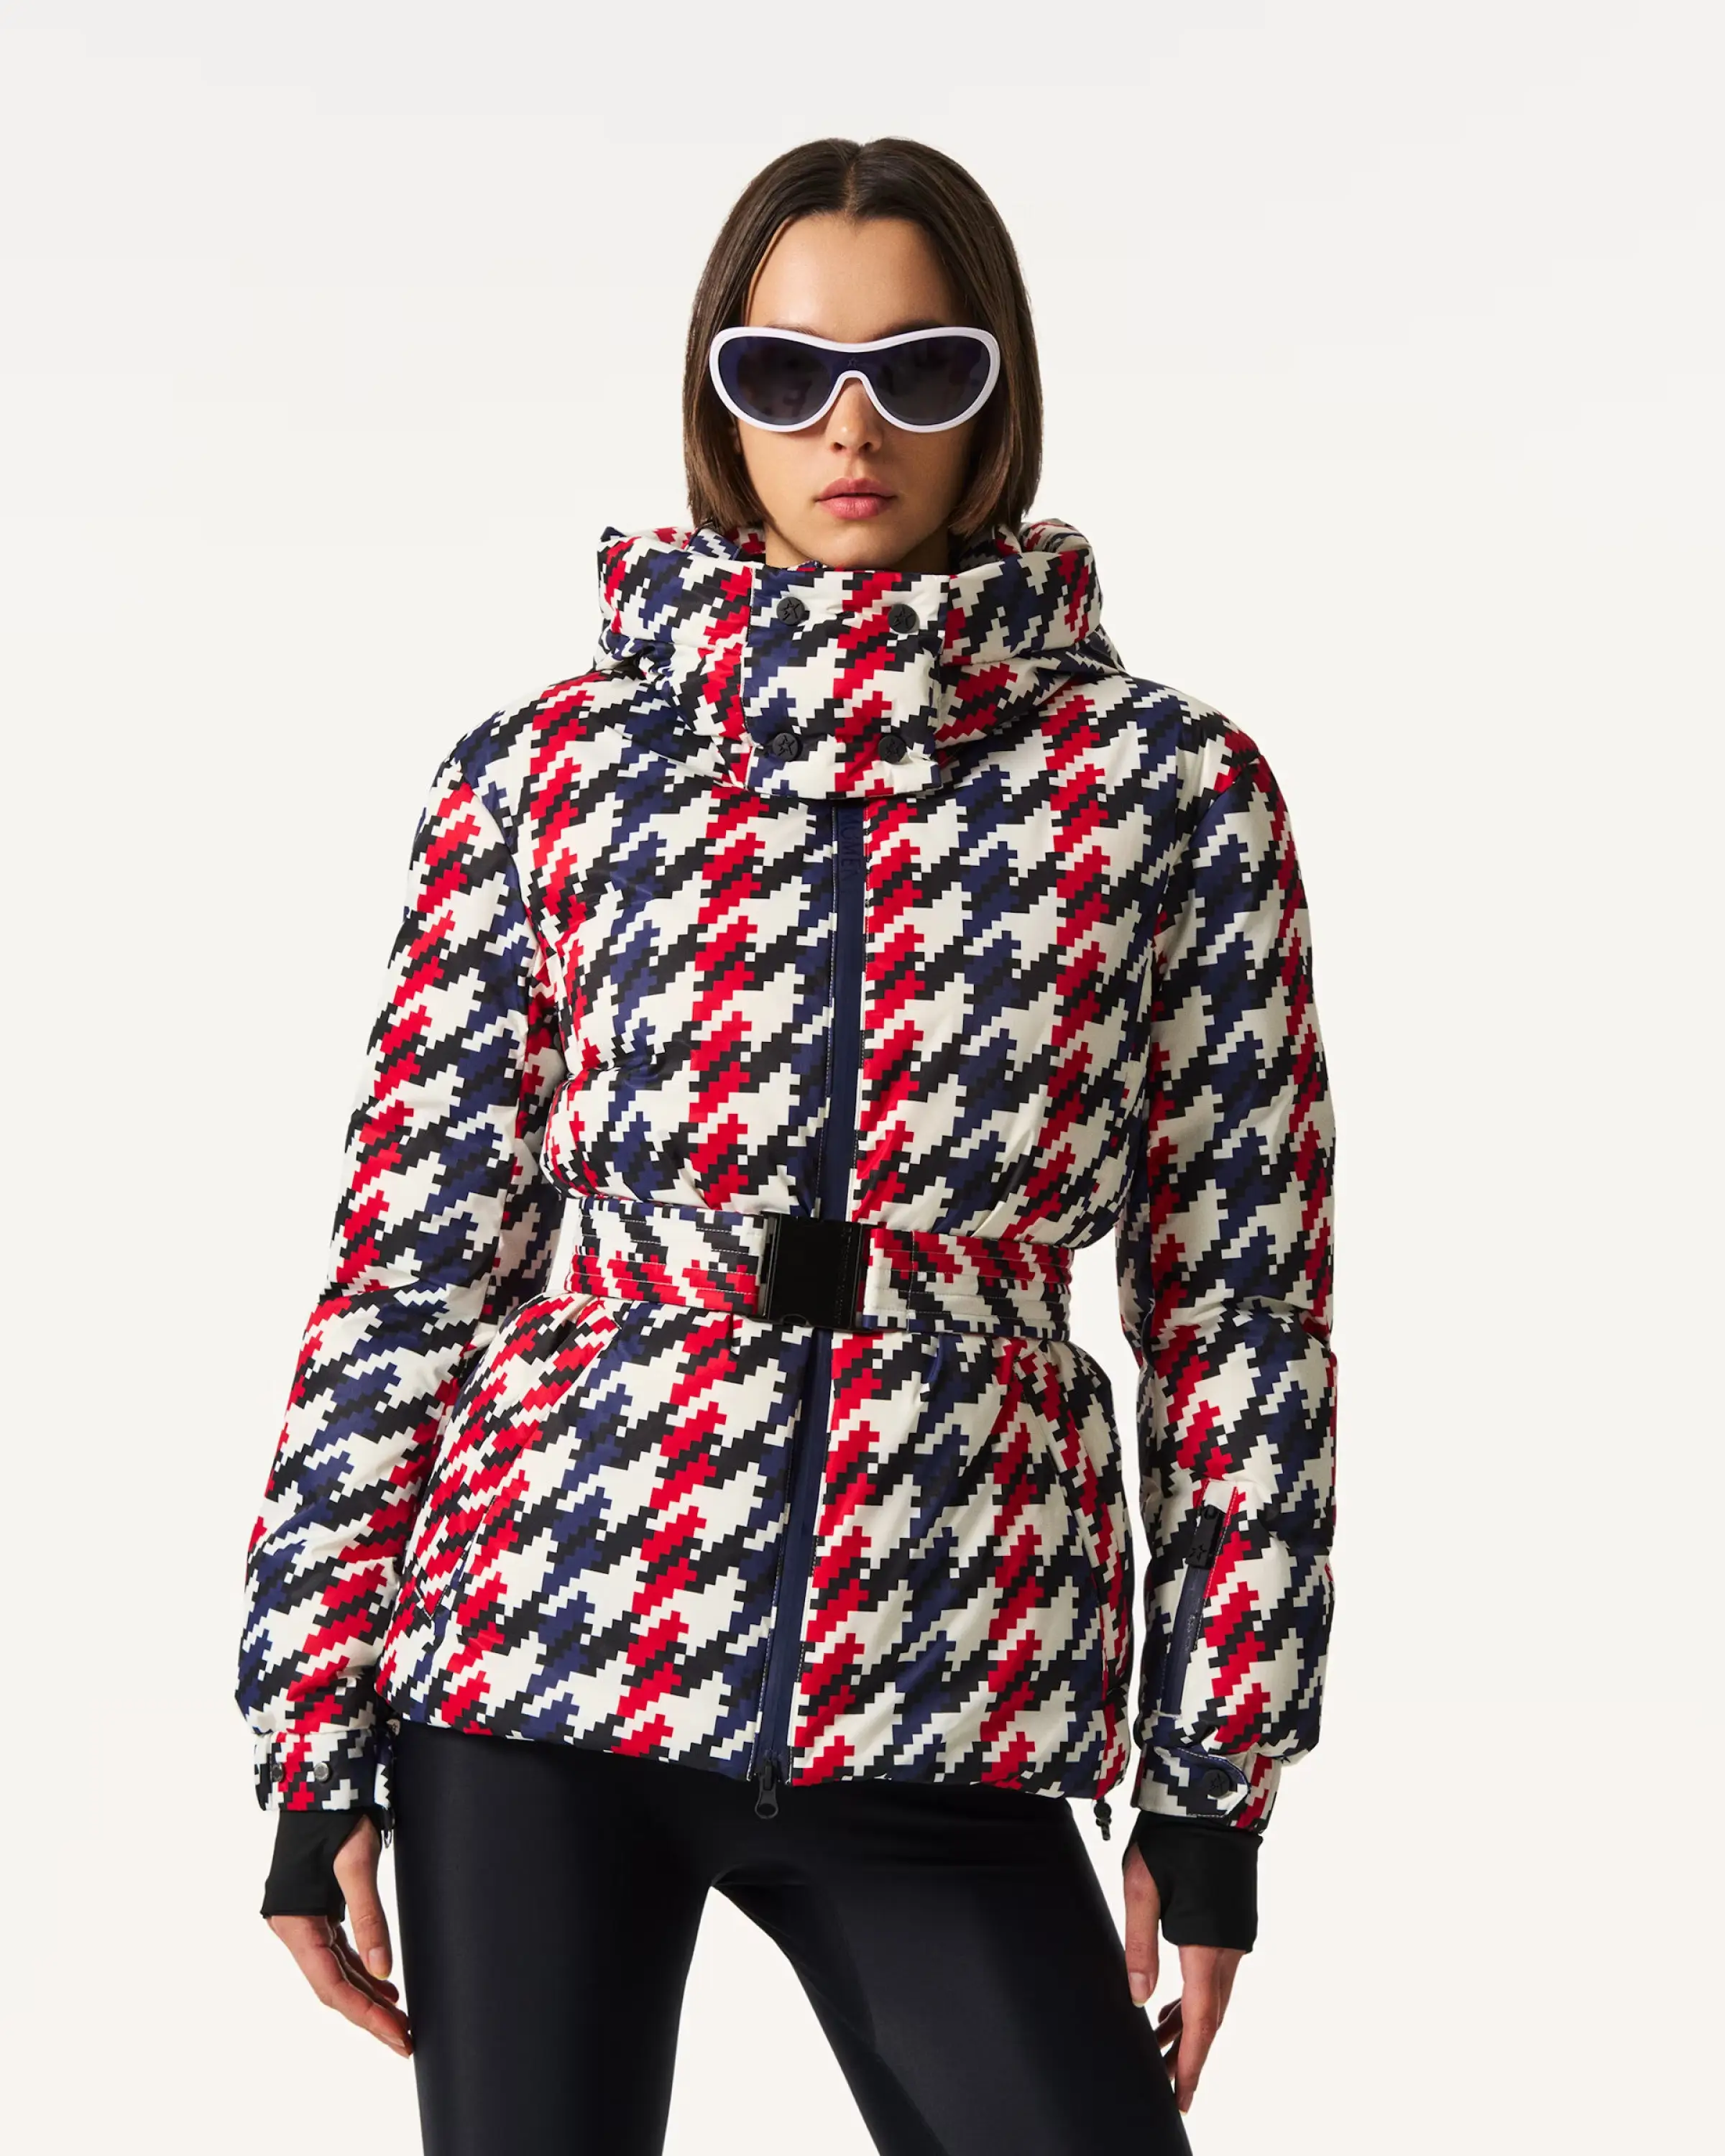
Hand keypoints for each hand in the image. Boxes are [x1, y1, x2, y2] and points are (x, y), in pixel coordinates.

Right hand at [264, 1813, 412, 2056]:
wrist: (322, 1781)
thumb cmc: (337, 1816)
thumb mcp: (356, 1864)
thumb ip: (369, 1917)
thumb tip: (386, 1970)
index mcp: (294, 1923)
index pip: (332, 1986)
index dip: (365, 2016)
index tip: (397, 2037)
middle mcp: (294, 1928)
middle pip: (334, 1986)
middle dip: (369, 2014)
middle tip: (405, 2039)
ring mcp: (305, 1920)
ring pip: (337, 1973)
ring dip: (367, 1996)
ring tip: (401, 2018)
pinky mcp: (319, 1910)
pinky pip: (339, 1952)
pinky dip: (362, 1970)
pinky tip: (385, 1985)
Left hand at [1122, 1839, 1242, 2113]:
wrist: (1214, 1802)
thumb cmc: (1172, 1838)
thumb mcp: (1141, 1886)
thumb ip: (1139, 1943)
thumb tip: (1139, 2000)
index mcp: (1205, 1945)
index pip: (1200, 2021)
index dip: (1189, 2063)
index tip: (1180, 2097)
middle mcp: (1227, 1950)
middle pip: (1209, 2018)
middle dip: (1187, 2055)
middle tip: (1165, 2087)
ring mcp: (1233, 1939)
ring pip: (1213, 2000)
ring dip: (1189, 2028)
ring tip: (1160, 2053)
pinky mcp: (1231, 1926)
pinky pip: (1215, 1979)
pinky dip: (1196, 2001)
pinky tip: (1173, 2009)